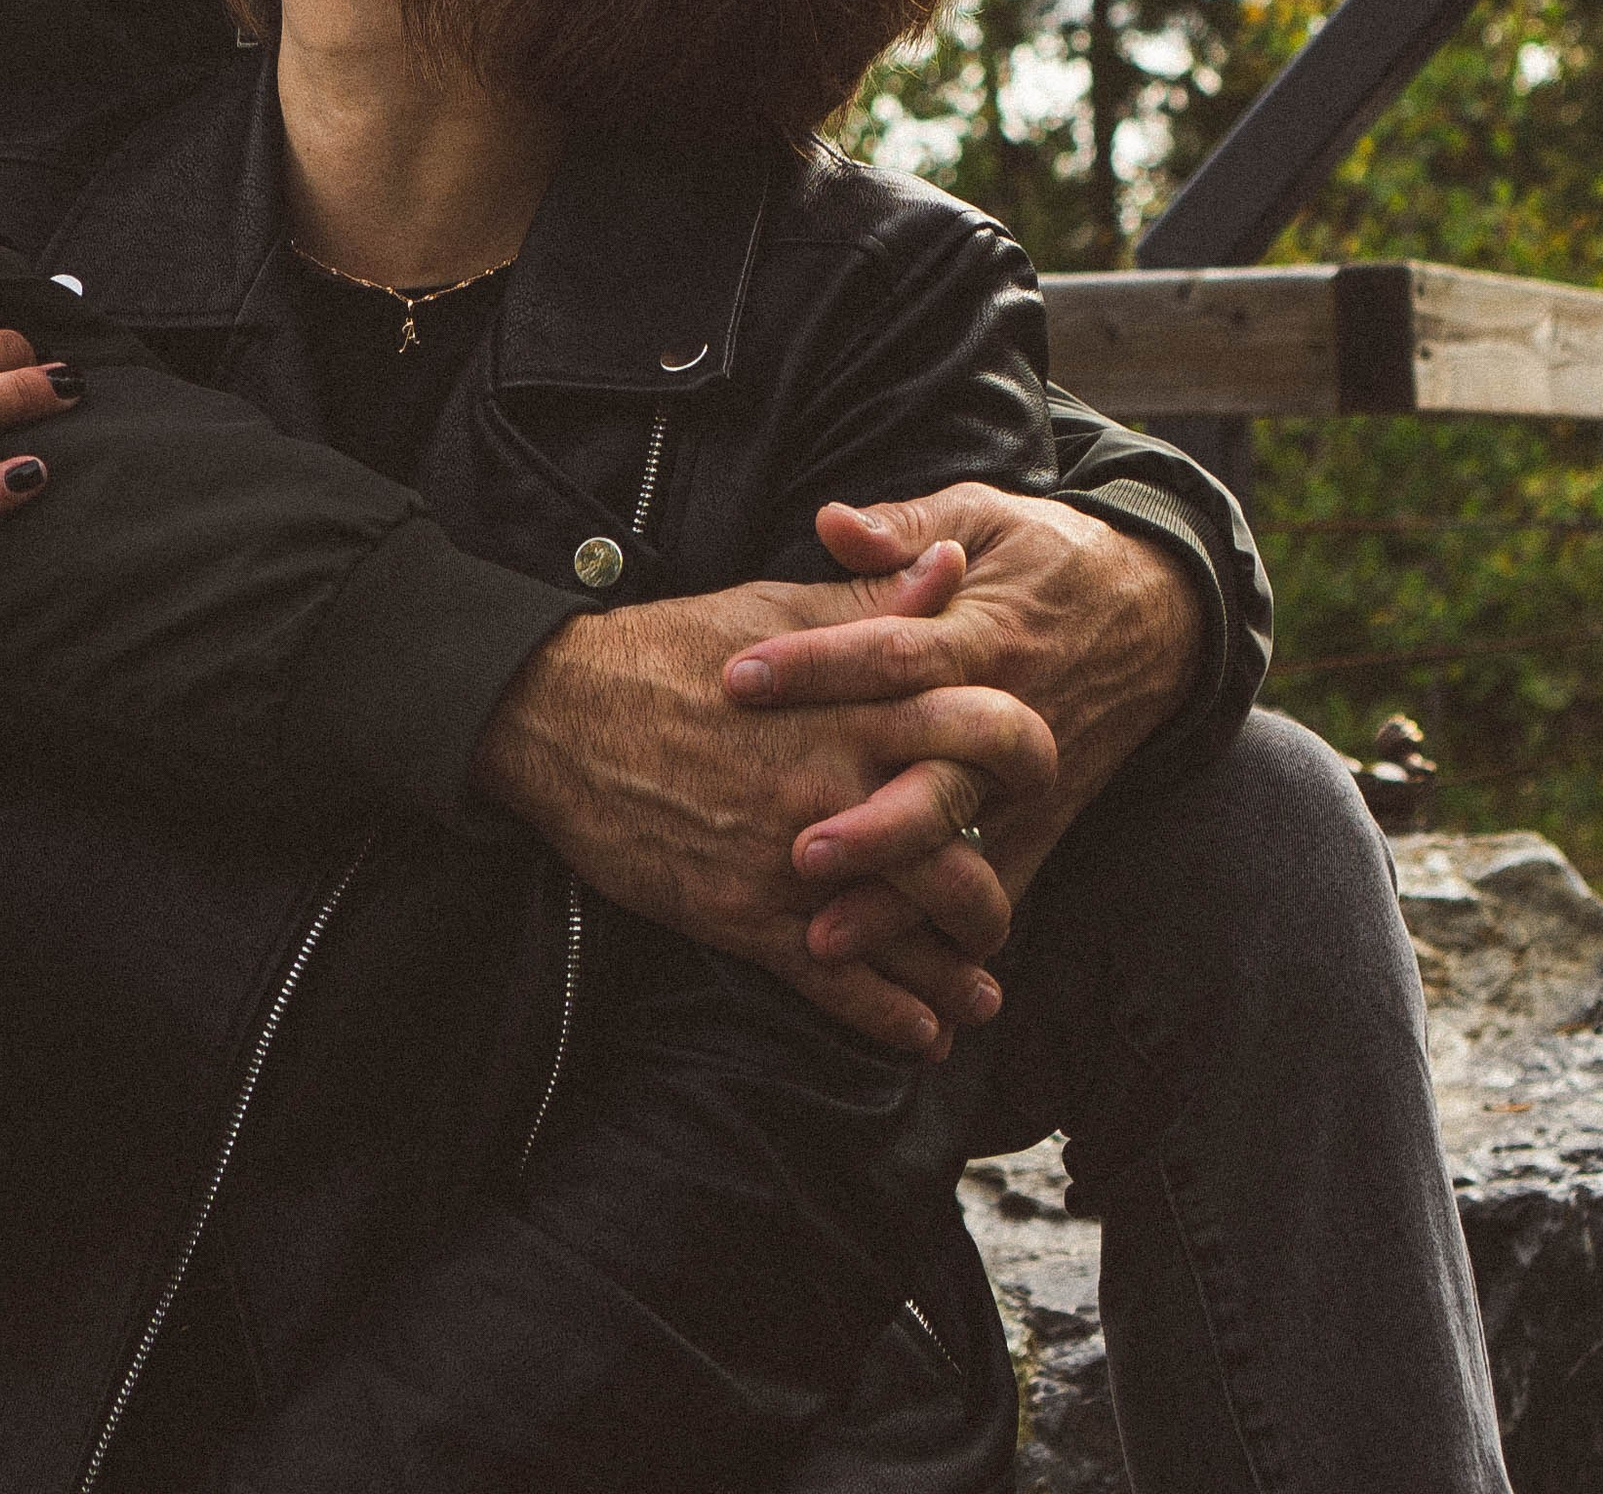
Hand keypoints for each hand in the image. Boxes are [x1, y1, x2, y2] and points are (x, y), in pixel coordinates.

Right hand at [468, 575, 1056, 1057]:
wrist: (562, 713)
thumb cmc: (672, 649)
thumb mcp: (778, 608)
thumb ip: (873, 597)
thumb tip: (956, 563)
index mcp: (856, 700)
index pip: (983, 726)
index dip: (1028, 751)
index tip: (1040, 773)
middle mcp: (839, 781)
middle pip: (962, 848)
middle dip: (996, 889)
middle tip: (1002, 908)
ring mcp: (796, 855)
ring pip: (911, 928)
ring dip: (958, 970)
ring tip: (982, 993)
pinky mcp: (748, 915)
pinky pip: (839, 983)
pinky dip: (890, 1019)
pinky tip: (923, 1038)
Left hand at [724, 487, 1204, 966]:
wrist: (1154, 618)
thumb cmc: (1043, 557)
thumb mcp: (981, 515)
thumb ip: (905, 527)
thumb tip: (830, 522)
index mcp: (981, 631)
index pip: (892, 651)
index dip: (815, 664)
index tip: (738, 678)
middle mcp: (1007, 716)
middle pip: (937, 777)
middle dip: (869, 823)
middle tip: (796, 850)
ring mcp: (1027, 783)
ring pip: (960, 851)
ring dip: (894, 901)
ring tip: (818, 937)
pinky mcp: (1040, 825)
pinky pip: (994, 888)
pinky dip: (943, 937)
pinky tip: (886, 980)